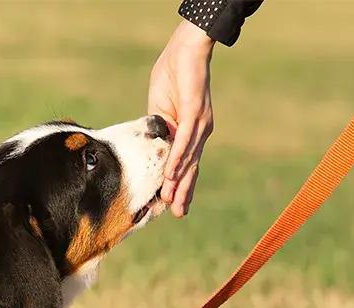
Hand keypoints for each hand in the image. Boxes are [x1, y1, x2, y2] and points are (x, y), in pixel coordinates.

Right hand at [148, 20, 215, 216]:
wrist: (188, 47)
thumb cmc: (173, 74)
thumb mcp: (160, 109)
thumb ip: (159, 129)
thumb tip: (154, 148)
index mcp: (191, 131)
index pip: (185, 162)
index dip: (178, 182)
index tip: (170, 203)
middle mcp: (200, 131)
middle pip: (191, 167)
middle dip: (183, 191)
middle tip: (178, 214)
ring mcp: (199, 122)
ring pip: (187, 159)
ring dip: (178, 181)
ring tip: (170, 202)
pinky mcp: (194, 111)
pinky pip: (184, 141)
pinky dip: (177, 159)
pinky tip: (170, 175)